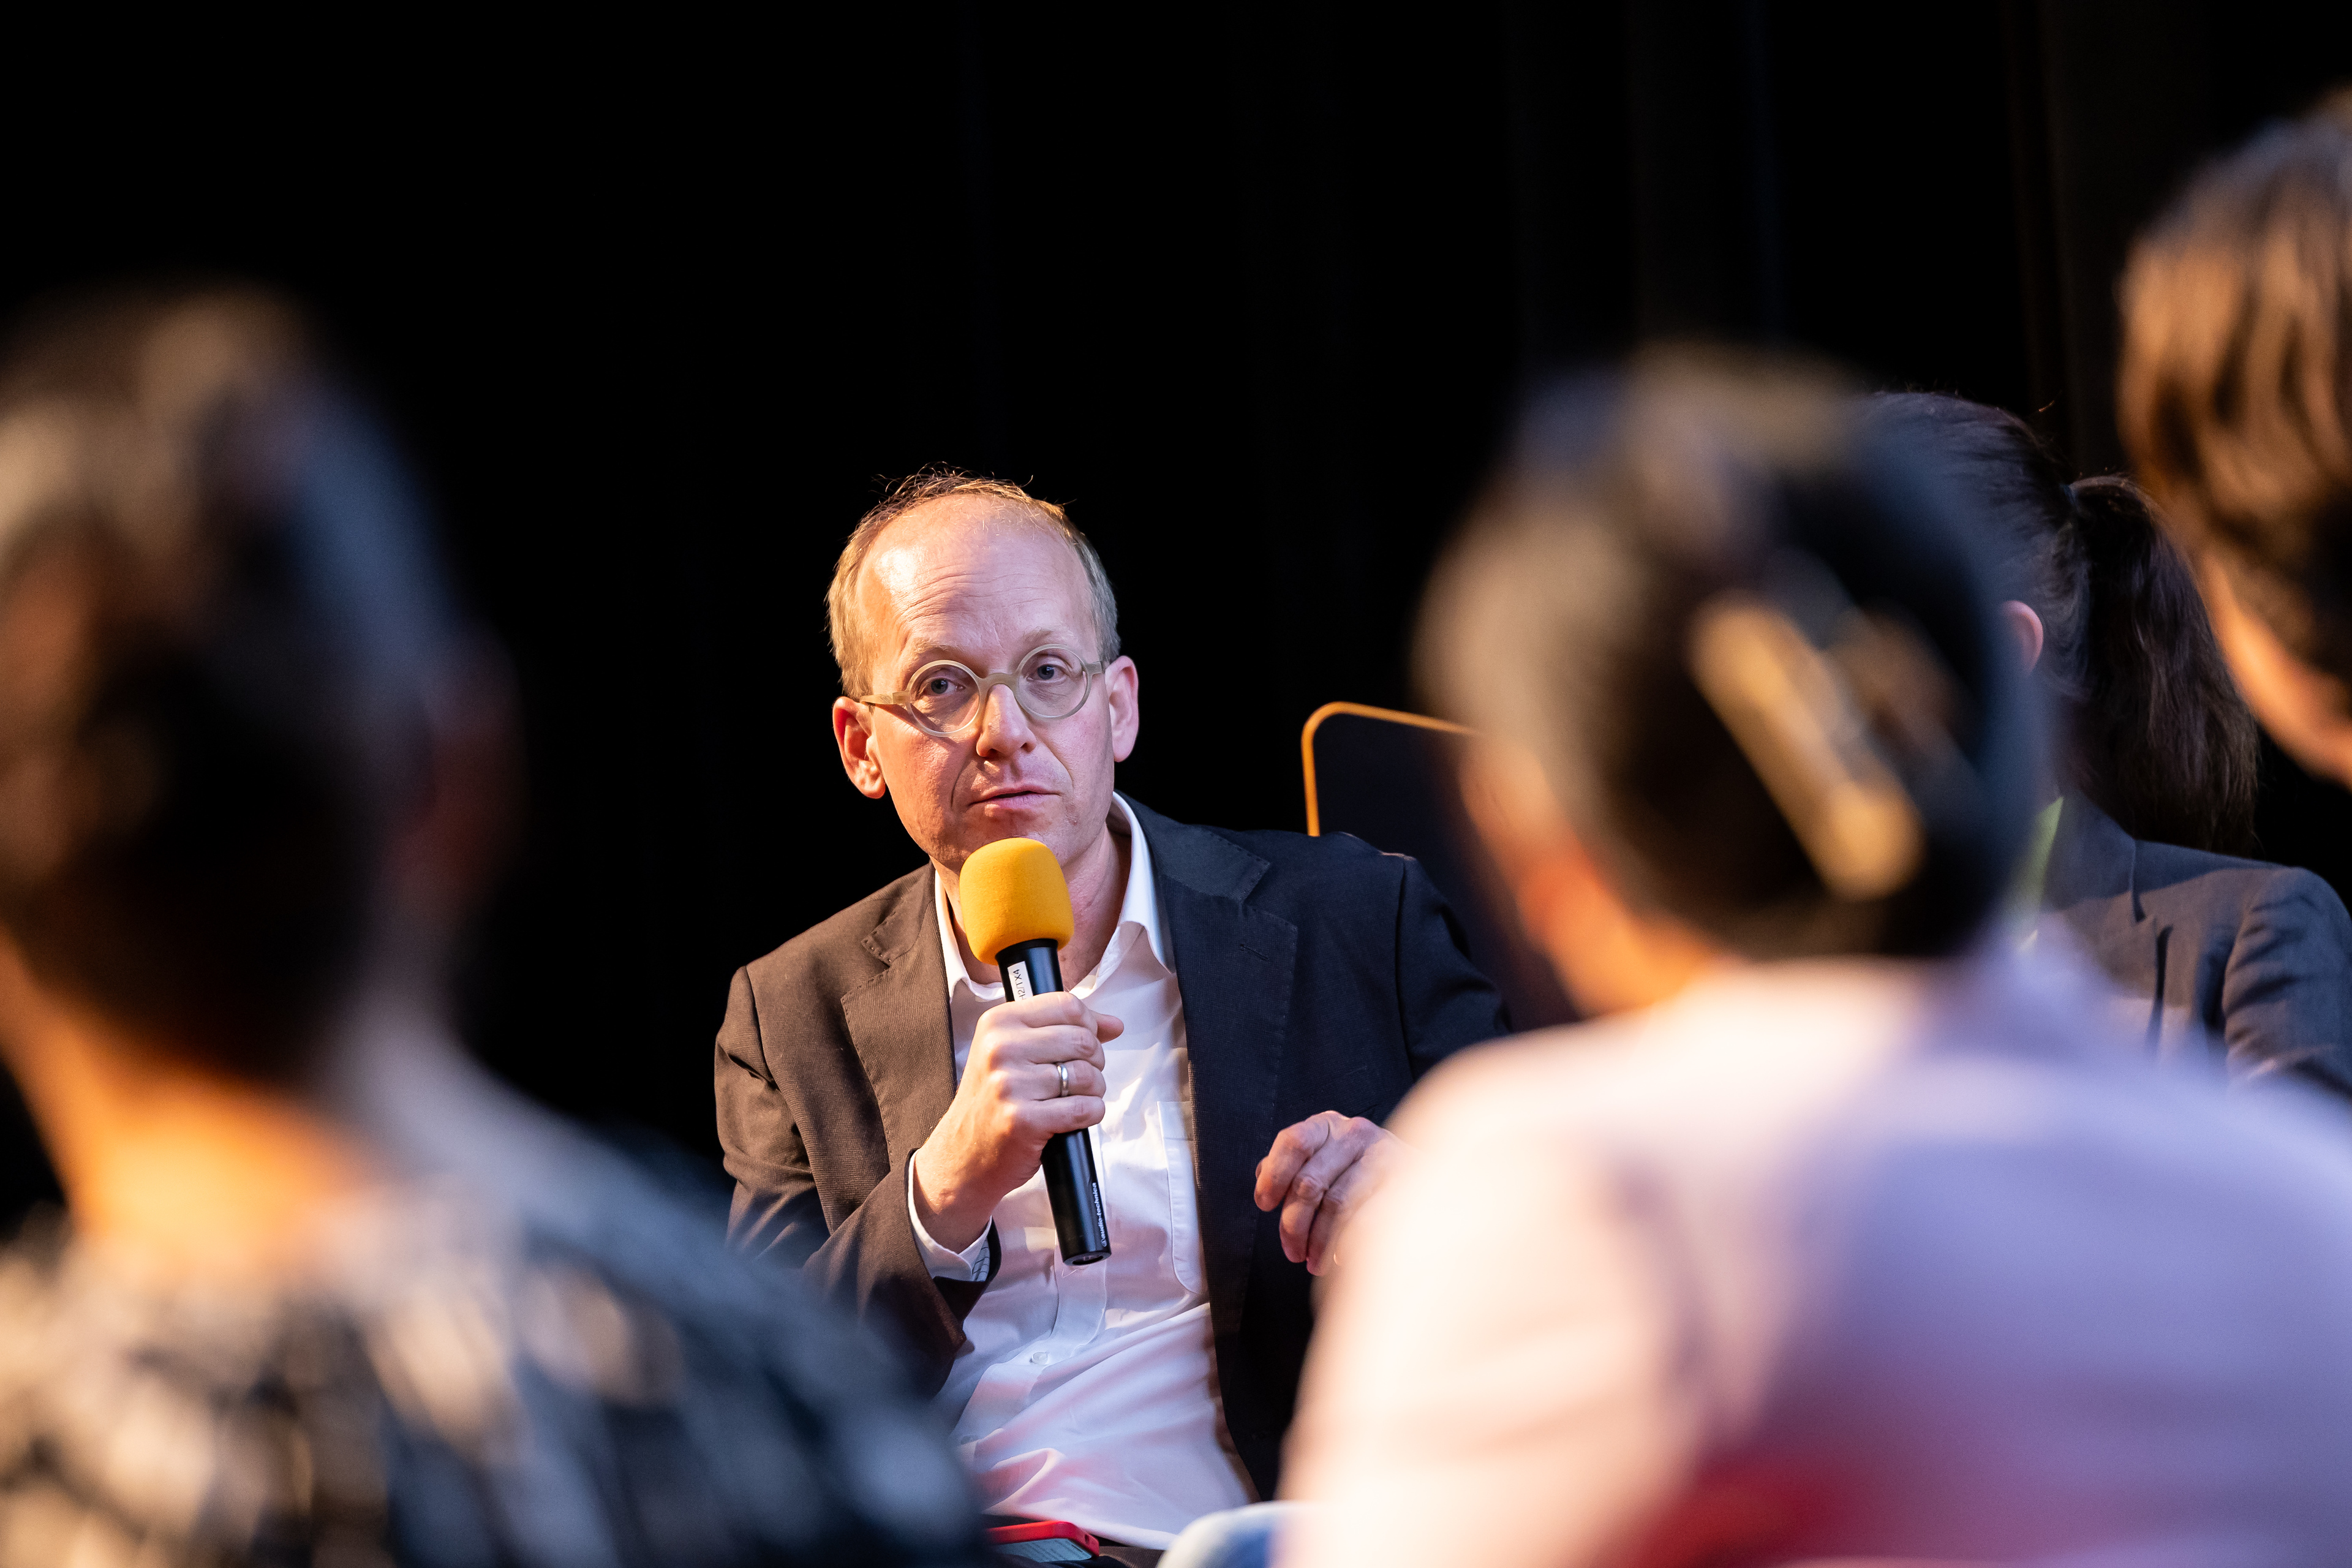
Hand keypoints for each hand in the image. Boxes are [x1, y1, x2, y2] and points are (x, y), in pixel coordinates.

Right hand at [912, 993, 1122, 1251]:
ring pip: (1087, 1075)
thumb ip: (1063, 1030)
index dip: (1089, 1025)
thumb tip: (1114, 1024)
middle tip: (1079, 1078)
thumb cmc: (993, 1103)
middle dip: (1094, 1061)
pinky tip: (1071, 1118)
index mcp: (998, 1023)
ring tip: (1073, 1099)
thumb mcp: (1014, 1053)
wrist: (963, 1156)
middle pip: (1082, 1039)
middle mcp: (1001, 1049)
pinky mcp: (1024, 1120)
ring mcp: (1010, 1085)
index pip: (1066, 1005)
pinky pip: (1085, 1108)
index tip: (1086, 1041)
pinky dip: (1090, 1114)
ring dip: (1093, 1091)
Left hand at [1253, 1111, 1400, 1274]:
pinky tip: (1341, 1258)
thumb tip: (1263, 1175)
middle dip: (1294, 1225)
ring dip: (1320, 1241)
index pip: (1293, 1142)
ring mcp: (1383, 1156)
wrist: (1430, 1170)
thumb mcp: (1325, 1155)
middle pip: (1310, 1182)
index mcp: (1328, 1125)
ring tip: (1313, 1263)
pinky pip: (1369, 1218)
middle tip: (1292, 1253)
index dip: (1274, 1175)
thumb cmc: (1361, 1169)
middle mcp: (1355, 1133)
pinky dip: (1349, 1242)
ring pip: (1338, 1205)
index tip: (1265, 1206)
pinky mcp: (1406, 1182)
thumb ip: (1295, 1164)